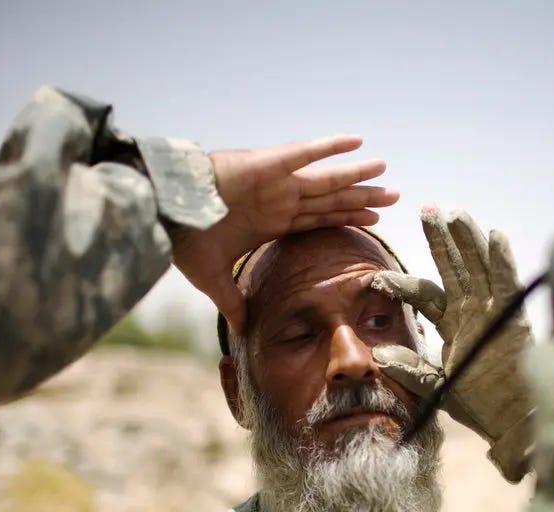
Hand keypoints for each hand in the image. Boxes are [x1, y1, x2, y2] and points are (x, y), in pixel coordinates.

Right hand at [170, 134, 398, 332]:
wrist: (159, 208)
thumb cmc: (181, 235)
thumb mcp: (211, 275)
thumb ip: (231, 299)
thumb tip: (241, 329)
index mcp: (269, 221)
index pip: (318, 220)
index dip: (346, 218)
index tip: (374, 220)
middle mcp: (278, 199)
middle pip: (331, 200)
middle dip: (362, 198)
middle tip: (393, 196)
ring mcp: (275, 181)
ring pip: (327, 179)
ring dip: (357, 175)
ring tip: (385, 169)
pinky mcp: (266, 165)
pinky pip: (305, 153)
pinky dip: (330, 148)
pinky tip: (356, 141)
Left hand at [370, 207, 533, 481]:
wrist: (513, 422)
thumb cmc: (478, 405)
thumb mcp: (435, 387)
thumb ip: (410, 370)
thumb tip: (380, 356)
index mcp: (449, 322)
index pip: (422, 294)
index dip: (400, 284)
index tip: (374, 278)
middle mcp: (470, 310)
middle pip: (452, 267)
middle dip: (441, 239)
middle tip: (427, 210)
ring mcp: (493, 310)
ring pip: (478, 266)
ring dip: (467, 240)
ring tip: (455, 214)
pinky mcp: (514, 318)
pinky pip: (506, 283)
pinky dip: (501, 261)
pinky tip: (494, 236)